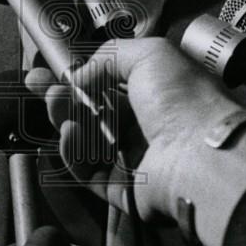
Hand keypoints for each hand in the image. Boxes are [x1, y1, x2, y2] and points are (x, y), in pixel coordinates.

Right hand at [26, 38, 239, 221]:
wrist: (203, 154)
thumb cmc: (186, 101)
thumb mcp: (150, 54)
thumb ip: (110, 56)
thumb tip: (81, 73)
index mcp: (158, 94)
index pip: (109, 85)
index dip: (79, 78)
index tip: (51, 72)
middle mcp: (148, 126)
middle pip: (93, 114)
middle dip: (64, 99)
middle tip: (43, 88)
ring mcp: (137, 159)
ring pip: (88, 143)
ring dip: (67, 122)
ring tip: (57, 105)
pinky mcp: (126, 190)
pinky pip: (89, 174)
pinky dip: (74, 153)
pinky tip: (70, 134)